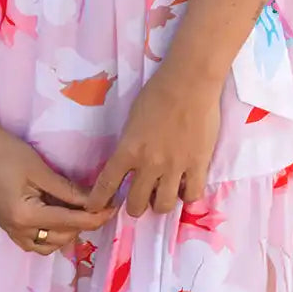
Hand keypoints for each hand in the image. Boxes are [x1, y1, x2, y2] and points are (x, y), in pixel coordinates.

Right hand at [0, 120, 118, 253]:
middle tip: (98, 205)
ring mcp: (10, 230)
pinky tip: (58, 216)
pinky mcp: (7, 225)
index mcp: (26, 216)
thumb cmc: (6, 152)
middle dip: (82, 224)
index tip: (113, 208)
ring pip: (48, 245)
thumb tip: (93, 200)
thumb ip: (67, 190)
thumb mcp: (40, 169)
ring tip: (78, 210)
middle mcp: (18, 230)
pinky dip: (50, 235)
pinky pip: (34, 242)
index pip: (70, 222)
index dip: (95, 217)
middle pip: (61, 238)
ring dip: (67, 232)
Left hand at [82, 67, 223, 217]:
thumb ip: (130, 145)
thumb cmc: (158, 93)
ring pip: (163, 205)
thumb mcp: (132, 119)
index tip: (94, 209)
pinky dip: (186, 194)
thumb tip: (130, 162)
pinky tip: (185, 186)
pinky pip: (191, 195)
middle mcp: (149, 164)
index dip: (98, 201)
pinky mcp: (198, 165)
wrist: (189, 83)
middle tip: (139, 198)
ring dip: (159, 203)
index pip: (107, 184)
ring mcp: (175, 167)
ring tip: (162, 194)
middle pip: (136, 204)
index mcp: (128, 149)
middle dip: (134, 206)